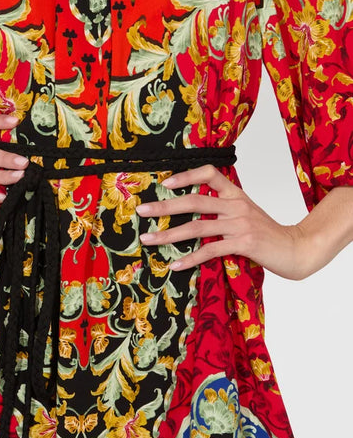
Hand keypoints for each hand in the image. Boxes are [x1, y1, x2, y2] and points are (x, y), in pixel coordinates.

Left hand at [136, 164, 313, 280]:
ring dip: (168, 235)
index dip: (186, 175)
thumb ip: (222, 208)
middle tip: (141, 211)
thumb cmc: (266, 232)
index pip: (209, 173)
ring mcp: (240, 224)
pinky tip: (175, 265)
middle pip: (194, 200)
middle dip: (164, 206)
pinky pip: (210, 250)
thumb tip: (190, 210)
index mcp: (235, 193)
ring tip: (148, 239)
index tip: (165, 183)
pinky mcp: (244, 244)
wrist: (296, 248)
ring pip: (196, 226)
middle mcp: (236, 204)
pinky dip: (190, 258)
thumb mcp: (244, 212)